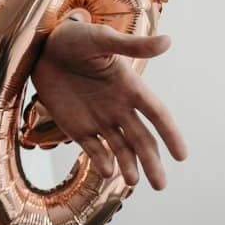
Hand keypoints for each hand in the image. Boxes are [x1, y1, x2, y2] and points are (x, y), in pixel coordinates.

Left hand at [31, 19, 187, 189]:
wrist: (41, 47)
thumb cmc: (75, 38)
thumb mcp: (102, 39)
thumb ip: (132, 46)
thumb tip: (168, 41)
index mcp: (130, 88)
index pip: (157, 114)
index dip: (170, 134)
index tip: (182, 156)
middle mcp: (119, 107)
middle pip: (142, 140)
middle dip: (152, 162)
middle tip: (161, 185)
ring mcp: (99, 119)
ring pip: (120, 149)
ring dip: (128, 166)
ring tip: (133, 182)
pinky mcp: (77, 127)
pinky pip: (93, 149)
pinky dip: (101, 161)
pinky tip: (107, 171)